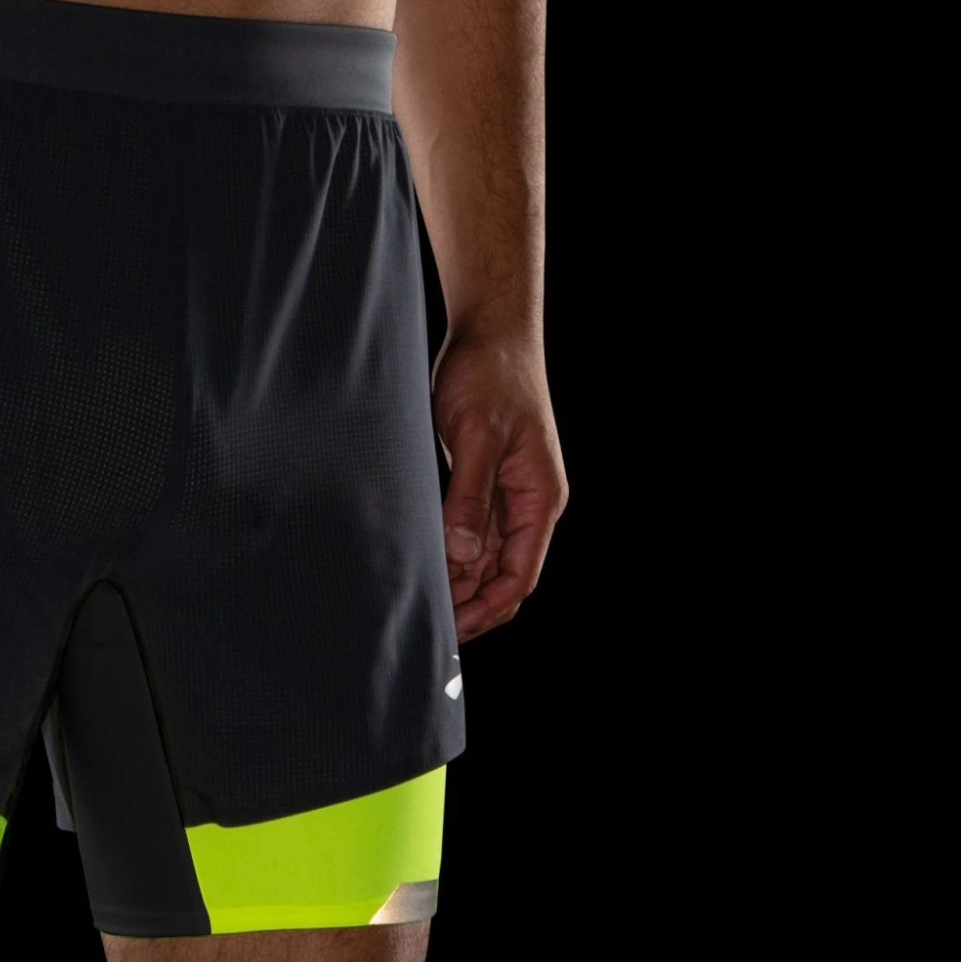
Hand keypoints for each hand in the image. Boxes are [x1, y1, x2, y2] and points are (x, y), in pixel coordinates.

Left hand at [430, 329, 566, 641]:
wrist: (491, 332)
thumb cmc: (491, 374)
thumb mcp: (477, 436)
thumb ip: (470, 497)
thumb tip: (464, 554)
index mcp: (540, 497)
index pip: (520, 575)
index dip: (488, 608)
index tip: (454, 629)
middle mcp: (530, 504)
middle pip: (504, 577)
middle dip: (472, 606)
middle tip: (429, 626)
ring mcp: (509, 497)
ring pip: (486, 561)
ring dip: (459, 585)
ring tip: (421, 602)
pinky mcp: (486, 486)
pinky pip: (473, 537)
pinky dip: (452, 558)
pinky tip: (425, 568)